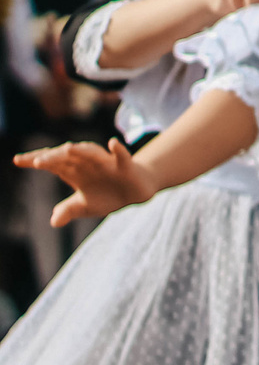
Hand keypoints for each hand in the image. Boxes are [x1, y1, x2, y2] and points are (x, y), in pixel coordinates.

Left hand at [15, 139, 154, 224]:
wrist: (136, 192)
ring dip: (81, 151)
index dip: (35, 160)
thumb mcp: (86, 206)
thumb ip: (69, 210)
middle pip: (67, 157)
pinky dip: (119, 150)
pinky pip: (122, 156)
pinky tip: (113, 143)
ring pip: (91, 153)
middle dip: (53, 158)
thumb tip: (53, 221)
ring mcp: (106, 163)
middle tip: (38, 162)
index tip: (17, 160)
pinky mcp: (125, 166)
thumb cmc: (108, 195)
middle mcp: (87, 164)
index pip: (52, 164)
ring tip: (68, 148)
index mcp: (74, 171)